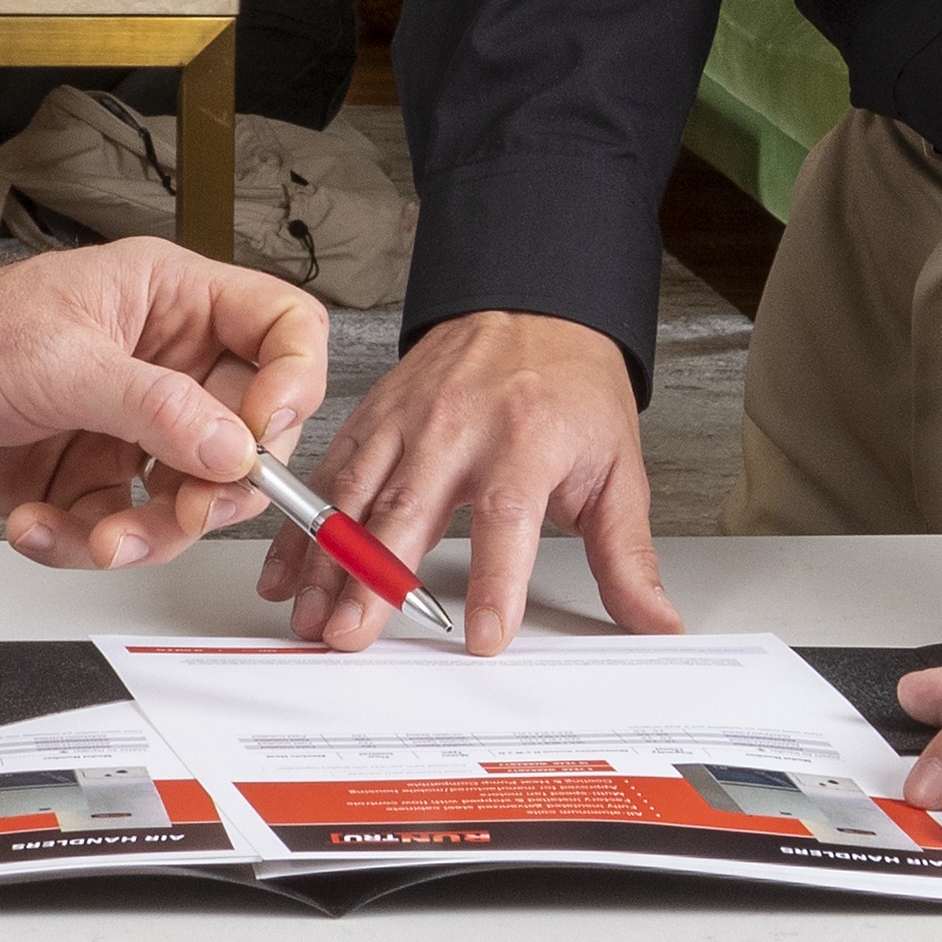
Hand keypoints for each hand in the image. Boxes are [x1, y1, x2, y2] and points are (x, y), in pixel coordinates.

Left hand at [0, 234, 327, 576]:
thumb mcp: (60, 362)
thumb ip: (156, 409)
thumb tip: (234, 448)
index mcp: (171, 301)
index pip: (282, 330)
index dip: (291, 386)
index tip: (259, 439)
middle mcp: (161, 364)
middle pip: (247, 435)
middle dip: (213, 489)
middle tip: (180, 511)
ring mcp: (127, 426)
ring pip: (188, 500)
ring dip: (145, 533)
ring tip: (95, 537)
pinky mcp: (88, 478)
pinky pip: (121, 530)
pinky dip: (81, 542)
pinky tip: (35, 523)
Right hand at [256, 309, 684, 652]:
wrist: (533, 305)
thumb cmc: (572, 390)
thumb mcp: (617, 468)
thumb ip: (628, 555)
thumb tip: (655, 622)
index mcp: (527, 438)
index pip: (508, 516)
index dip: (496, 580)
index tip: (484, 636)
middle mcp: (458, 425)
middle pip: (409, 509)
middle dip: (374, 579)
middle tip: (351, 635)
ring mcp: (406, 419)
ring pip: (353, 496)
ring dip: (326, 562)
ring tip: (310, 616)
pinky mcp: (372, 416)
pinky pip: (327, 475)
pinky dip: (302, 527)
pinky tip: (285, 571)